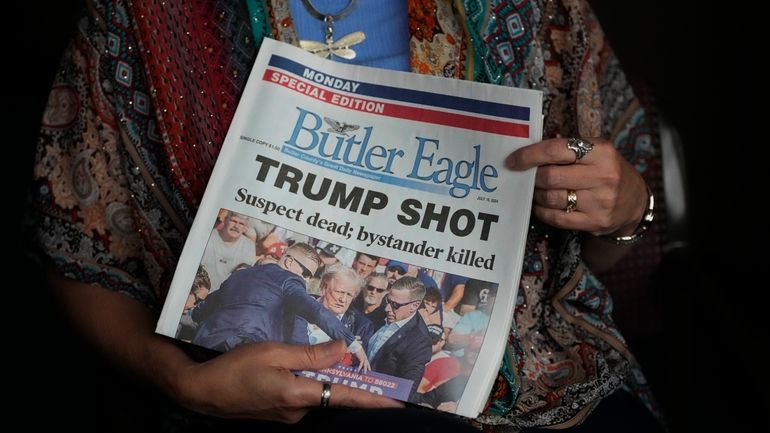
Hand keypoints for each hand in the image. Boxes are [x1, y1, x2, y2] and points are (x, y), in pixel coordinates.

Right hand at [177, 340, 400, 422]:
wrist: (201, 392)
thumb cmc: (235, 368)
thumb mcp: (273, 352)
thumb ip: (310, 353)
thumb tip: (342, 349)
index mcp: (298, 396)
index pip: (344, 397)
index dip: (372, 399)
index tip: (397, 402)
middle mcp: (298, 412)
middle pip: (333, 395)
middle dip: (350, 383)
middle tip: (372, 373)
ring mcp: (288, 415)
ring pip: (317, 394)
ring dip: (326, 380)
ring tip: (332, 362)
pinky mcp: (279, 413)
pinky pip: (303, 396)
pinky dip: (310, 383)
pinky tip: (301, 369)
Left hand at [505, 138, 646, 235]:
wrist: (635, 202)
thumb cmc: (607, 171)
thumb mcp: (596, 152)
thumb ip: (567, 149)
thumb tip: (527, 152)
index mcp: (601, 151)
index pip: (556, 150)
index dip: (529, 155)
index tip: (512, 161)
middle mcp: (603, 175)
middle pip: (550, 176)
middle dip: (533, 178)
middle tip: (528, 178)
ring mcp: (600, 201)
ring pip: (551, 198)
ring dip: (537, 195)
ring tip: (537, 191)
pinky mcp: (595, 222)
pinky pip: (557, 218)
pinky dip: (542, 211)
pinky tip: (542, 205)